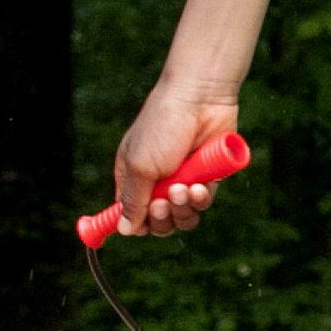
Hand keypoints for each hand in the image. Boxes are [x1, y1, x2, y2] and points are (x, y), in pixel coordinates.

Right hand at [110, 79, 246, 239]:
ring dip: (181, 209)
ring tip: (182, 189)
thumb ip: (132, 201)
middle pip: (158, 222)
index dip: (134, 224)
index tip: (138, 227)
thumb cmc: (162, 127)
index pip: (130, 213)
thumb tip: (123, 230)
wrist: (200, 100)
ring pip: (182, 216)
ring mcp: (183, 179)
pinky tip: (198, 186)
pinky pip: (202, 203)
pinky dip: (200, 200)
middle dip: (160, 218)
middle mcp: (157, 181)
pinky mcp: (207, 177)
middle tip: (162, 203)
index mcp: (133, 177)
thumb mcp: (139, 166)